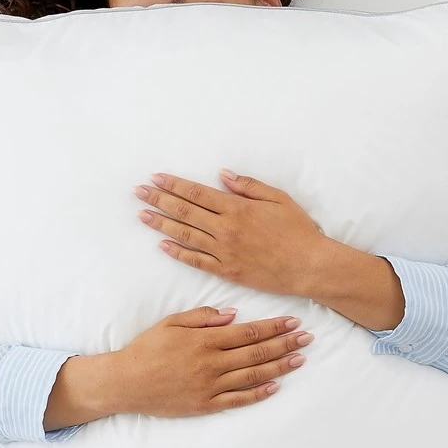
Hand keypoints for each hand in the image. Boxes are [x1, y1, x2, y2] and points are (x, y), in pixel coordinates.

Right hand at [45, 306, 311, 429]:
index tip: (293, 321)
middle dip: (285, 343)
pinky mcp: (205, 404)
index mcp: (205, 340)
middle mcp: (212, 363)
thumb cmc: (146, 349)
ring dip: (279, 366)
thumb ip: (202, 317)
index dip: (274, 326)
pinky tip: (276, 386)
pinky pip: (237, 399)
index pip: (249, 331)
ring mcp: (210, 386)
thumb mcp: (171, 323)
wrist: (123, 383)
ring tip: (300, 359)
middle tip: (308, 338)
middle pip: (257, 352)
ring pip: (253, 375)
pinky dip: (258, 393)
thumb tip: (233, 313)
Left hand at [134, 169, 327, 294]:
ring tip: (142, 215)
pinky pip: (196, 261)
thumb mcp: (278, 198)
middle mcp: (226, 229)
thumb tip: (222, 175)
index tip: (156, 178)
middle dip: (159, 199)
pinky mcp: (227, 271)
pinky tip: (162, 245)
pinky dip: (177, 252)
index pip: (197, 193)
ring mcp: (224, 252)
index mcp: (238, 208)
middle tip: (138, 191)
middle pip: (185, 212)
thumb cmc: (298, 230)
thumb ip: (249, 186)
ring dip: (161, 224)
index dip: (174, 184)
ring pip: (185, 236)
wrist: (309, 265)